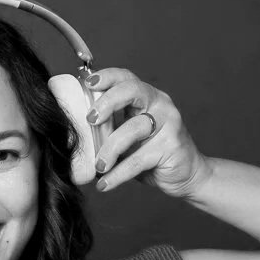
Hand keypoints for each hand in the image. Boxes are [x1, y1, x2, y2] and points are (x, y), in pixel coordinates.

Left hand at [87, 67, 211, 198]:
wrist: (187, 175)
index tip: (88, 83)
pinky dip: (118, 174)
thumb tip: (73, 131)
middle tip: (90, 119)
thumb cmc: (151, 154)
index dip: (107, 77)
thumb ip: (108, 128)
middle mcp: (160, 104)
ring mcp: (169, 124)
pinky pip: (138, 160)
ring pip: (133, 129)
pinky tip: (105, 183)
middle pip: (132, 90)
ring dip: (110, 149)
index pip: (126, 78)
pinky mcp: (171, 147)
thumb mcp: (127, 137)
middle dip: (107, 102)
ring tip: (98, 167)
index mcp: (147, 97)